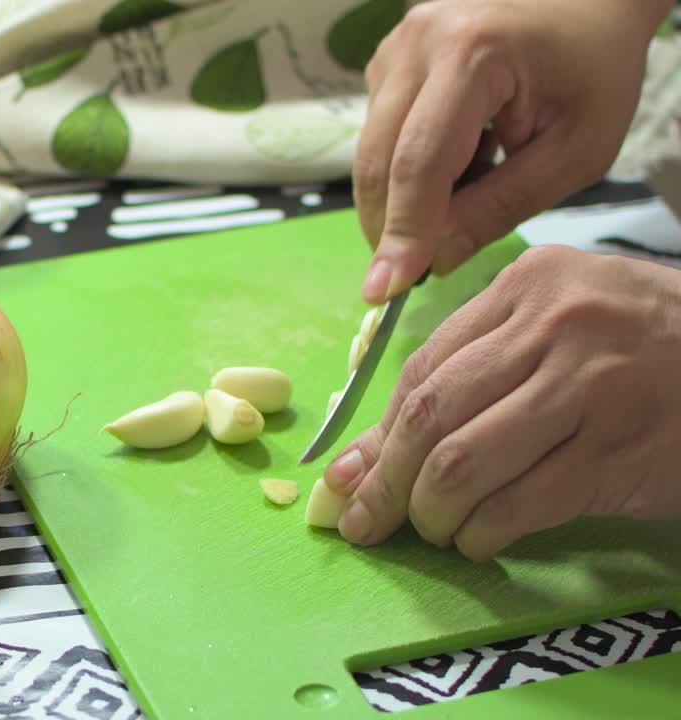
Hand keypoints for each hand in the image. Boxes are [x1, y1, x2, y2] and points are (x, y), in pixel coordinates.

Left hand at [323, 245, 680, 560]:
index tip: (348, 478)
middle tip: (367, 523)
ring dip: (432, 513)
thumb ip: (472, 375)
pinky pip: (520, 503)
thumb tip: (368, 456)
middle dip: (387, 481)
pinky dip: (484, 533)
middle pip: (431, 413)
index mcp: (531, 285)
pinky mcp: (621, 450)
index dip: (377, 433)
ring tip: (434, 531)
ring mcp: (593, 387)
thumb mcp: (563, 331)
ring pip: (465, 462)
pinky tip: (481, 541)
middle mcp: (558, 326)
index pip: (423, 366)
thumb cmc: (650, 351)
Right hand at [353, 0, 671, 303]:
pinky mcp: (387, 61)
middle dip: (389, 227)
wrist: (586, 5)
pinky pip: (378, 135)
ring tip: (467, 193)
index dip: (403, 231)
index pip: (421, 161)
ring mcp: (396, 48)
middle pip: (378, 160)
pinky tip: (457, 162)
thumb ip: (503, 206)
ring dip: (401, 198)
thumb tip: (436, 259)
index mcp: (473, 54)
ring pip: (370, 152)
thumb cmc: (594, 71)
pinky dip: (404, 170)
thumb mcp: (574, 151)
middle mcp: (419, 42)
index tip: (385, 289)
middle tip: (407, 276)